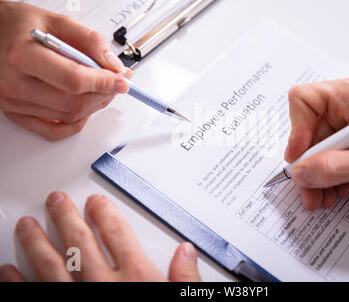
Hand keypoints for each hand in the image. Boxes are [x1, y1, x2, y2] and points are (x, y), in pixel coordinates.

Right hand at [0, 0, 131, 140]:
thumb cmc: (17, 25)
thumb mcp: (56, 20)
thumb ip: (89, 40)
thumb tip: (114, 65)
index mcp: (22, 55)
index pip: (73, 80)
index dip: (103, 82)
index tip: (122, 79)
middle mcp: (14, 83)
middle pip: (74, 102)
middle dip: (104, 94)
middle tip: (117, 82)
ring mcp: (12, 102)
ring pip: (68, 116)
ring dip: (95, 106)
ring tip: (103, 89)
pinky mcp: (15, 113)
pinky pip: (52, 131)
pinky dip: (75, 123)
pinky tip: (85, 110)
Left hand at [0, 192, 200, 281]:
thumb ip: (185, 278)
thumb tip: (186, 251)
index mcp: (135, 278)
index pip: (117, 234)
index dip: (105, 214)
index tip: (96, 202)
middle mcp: (102, 285)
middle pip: (80, 242)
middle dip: (65, 218)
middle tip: (55, 201)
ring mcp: (76, 301)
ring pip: (51, 265)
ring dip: (36, 243)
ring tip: (26, 225)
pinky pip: (33, 295)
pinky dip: (16, 283)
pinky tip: (7, 271)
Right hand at [285, 77, 348, 210]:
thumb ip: (333, 169)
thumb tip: (300, 173)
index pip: (303, 100)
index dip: (296, 130)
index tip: (299, 158)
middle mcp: (346, 104)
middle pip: (307, 130)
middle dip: (308, 164)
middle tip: (310, 191)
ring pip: (317, 146)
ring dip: (317, 174)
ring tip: (325, 196)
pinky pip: (330, 153)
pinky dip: (330, 172)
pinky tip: (338, 187)